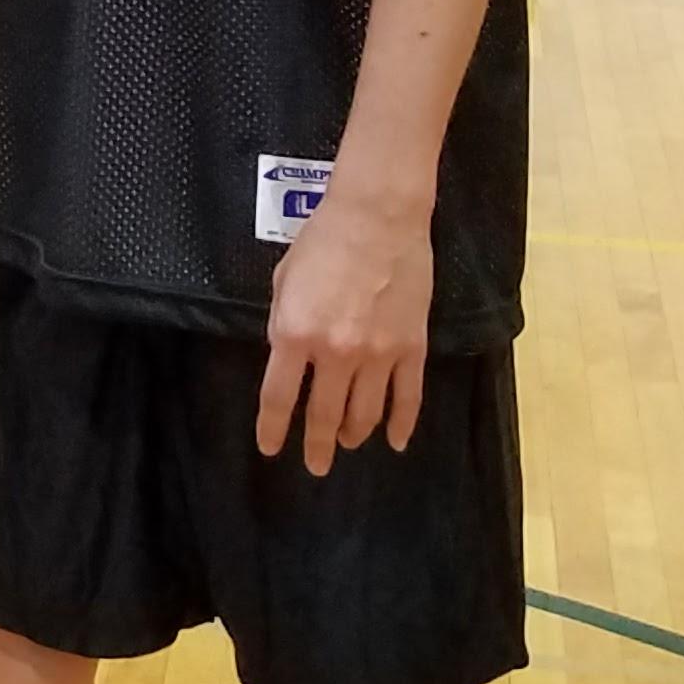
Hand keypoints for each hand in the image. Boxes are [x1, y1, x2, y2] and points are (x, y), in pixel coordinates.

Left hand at [256, 188, 432, 474]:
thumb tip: (289, 359)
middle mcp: (335, 353)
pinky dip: (402, 424)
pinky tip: (396, 441)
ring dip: (354, 434)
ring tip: (348, 444)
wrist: (377, 217)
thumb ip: (284, 324)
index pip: (279, 397)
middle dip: (317, 445)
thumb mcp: (284, 281)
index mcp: (294, 334)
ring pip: (366, 413)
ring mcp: (378, 354)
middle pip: (324, 415)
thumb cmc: (322, 241)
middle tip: (316, 466)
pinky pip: (408, 398)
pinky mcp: (411, 348)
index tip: (271, 449)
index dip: (273, 429)